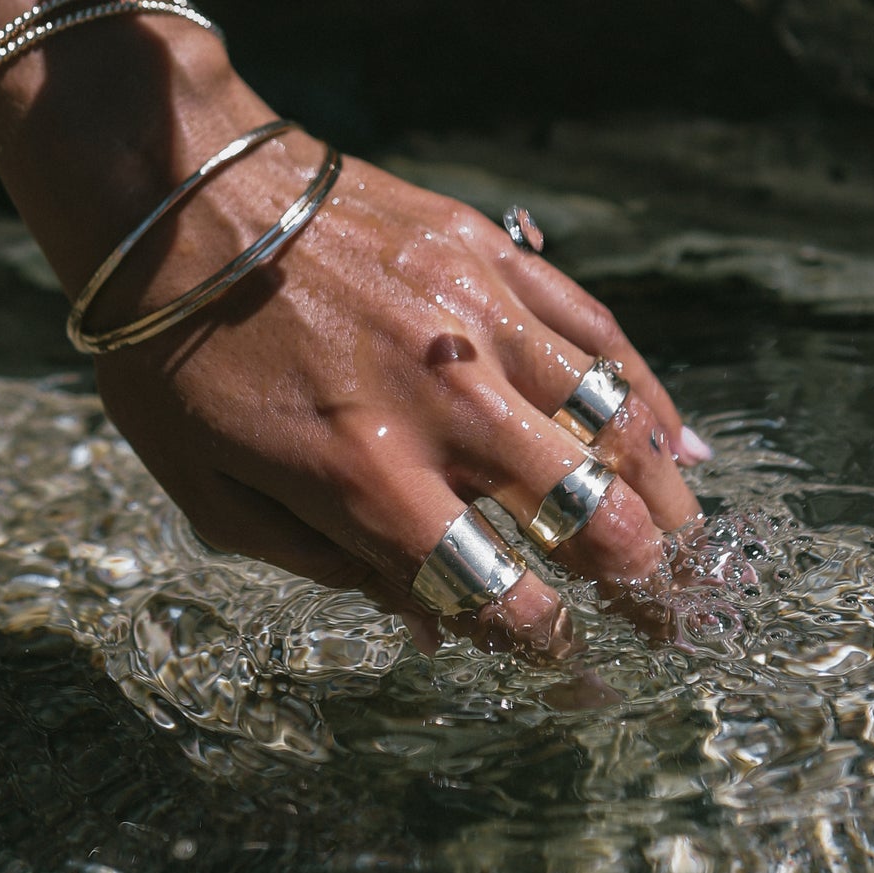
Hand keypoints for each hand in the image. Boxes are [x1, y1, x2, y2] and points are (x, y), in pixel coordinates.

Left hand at [65, 115, 702, 657]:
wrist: (179, 196)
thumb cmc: (178, 356)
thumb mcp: (216, 494)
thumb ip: (330, 568)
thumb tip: (436, 627)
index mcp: (371, 479)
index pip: (503, 594)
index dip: (555, 653)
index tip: (578, 676)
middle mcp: (446, 407)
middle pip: (591, 519)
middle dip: (650, 590)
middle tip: (678, 626)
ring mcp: (482, 323)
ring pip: (617, 428)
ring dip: (670, 503)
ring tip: (696, 552)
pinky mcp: (493, 257)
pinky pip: (598, 333)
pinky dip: (648, 395)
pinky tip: (680, 441)